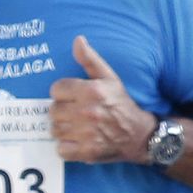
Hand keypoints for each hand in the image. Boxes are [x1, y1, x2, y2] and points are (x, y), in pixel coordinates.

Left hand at [48, 35, 153, 162]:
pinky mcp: (86, 152)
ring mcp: (86, 134)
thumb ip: (90, 60)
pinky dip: (66, 147)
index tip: (71, 97)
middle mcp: (87, 112)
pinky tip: (76, 142)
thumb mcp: (109, 78)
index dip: (62, 93)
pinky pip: (61, 149)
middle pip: (53, 111)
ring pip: (55, 130)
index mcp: (91, 91)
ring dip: (62, 130)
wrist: (139, 134)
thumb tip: (78, 40)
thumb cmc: (121, 104)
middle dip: (61, 112)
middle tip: (73, 114)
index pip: (56, 89)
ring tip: (75, 127)